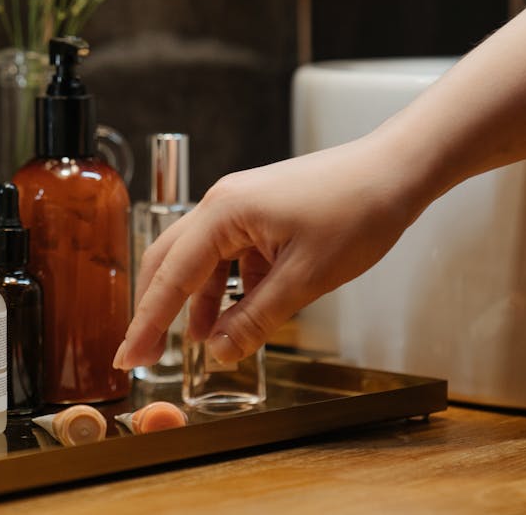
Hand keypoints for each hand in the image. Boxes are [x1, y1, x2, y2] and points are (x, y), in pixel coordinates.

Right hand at [113, 134, 428, 368]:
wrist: (396, 170)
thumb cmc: (357, 210)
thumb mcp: (306, 278)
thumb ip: (257, 317)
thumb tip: (219, 351)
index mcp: (223, 213)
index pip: (171, 276)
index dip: (148, 322)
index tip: (129, 356)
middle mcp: (221, 205)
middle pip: (170, 262)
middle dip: (157, 310)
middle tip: (145, 354)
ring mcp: (240, 207)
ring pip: (201, 261)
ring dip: (197, 302)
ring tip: (200, 343)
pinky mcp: (259, 213)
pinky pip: (230, 255)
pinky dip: (228, 288)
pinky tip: (239, 313)